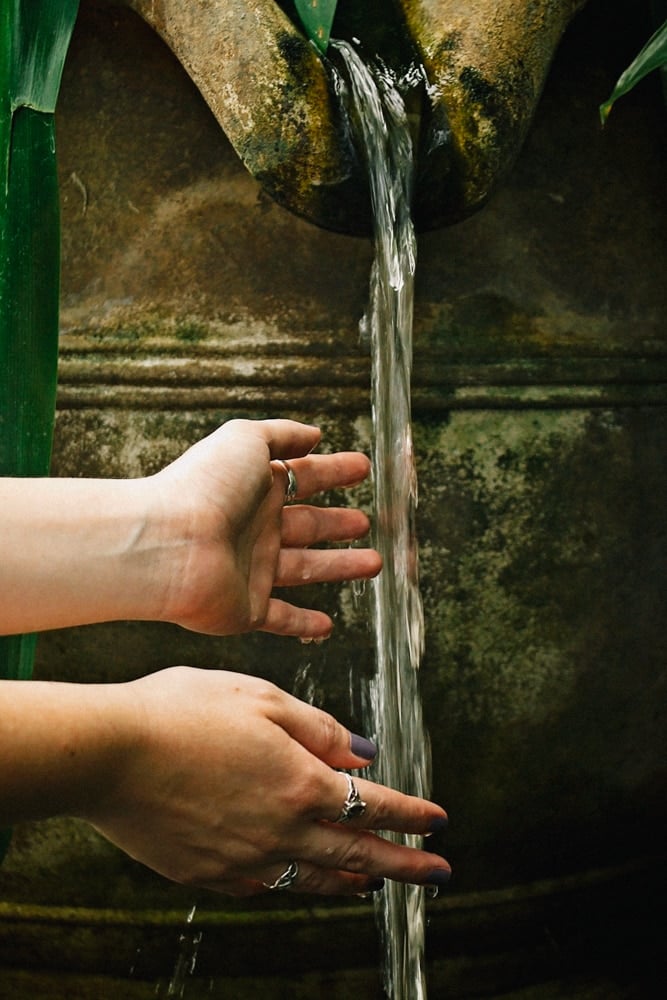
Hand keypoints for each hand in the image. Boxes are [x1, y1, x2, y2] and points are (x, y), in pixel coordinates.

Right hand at [82, 667, 450, 896]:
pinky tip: (305, 882)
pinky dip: (299, 886)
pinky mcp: (210, 874)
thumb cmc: (180, 712)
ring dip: (356, 881)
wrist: (107, 754)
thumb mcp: (259, 697)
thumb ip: (317, 727)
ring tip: (379, 884)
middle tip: (437, 874)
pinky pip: (270, 887)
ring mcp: (245, 859)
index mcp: (299, 781)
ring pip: (317, 879)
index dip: (412, 812)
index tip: (439, 821)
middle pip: (358, 853)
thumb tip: (364, 751)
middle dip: (405, 863)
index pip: (374, 803)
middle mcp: (280, 830)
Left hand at [151, 418, 381, 637]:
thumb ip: (282, 434)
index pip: (305, 477)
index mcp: (256, 488)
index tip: (363, 468)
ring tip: (375, 563)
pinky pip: (281, 618)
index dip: (335, 471)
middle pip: (308, 525)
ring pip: (306, 569)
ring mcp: (251, 569)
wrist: (168, 545)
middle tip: (366, 522)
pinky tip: (329, 625)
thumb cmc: (204, 487)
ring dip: (340, 567)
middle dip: (338, 523)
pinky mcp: (246, 608)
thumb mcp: (246, 441)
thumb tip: (313, 434)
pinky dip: (304, 624)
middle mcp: (255, 527)